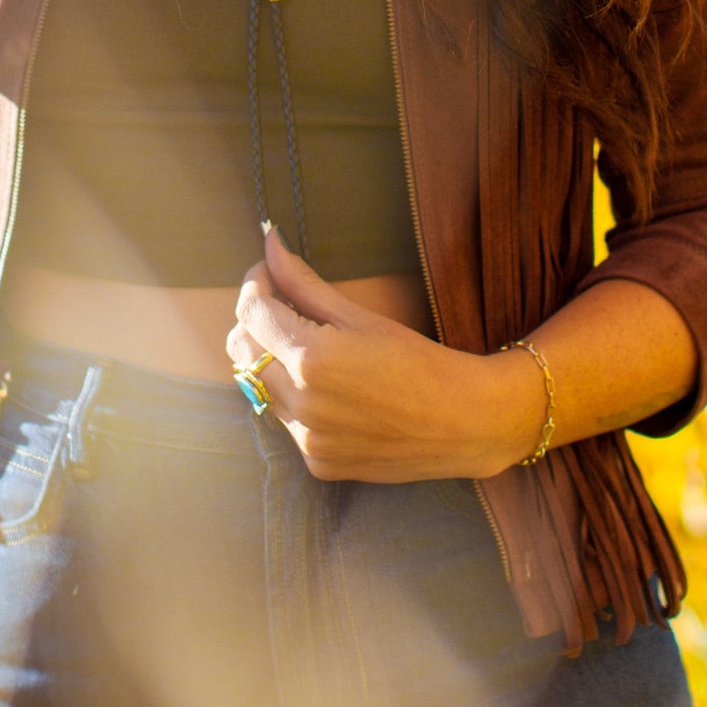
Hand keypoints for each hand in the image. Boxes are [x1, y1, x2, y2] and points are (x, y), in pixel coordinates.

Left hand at [226, 227, 547, 482]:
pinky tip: (334, 392)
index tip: (268, 277)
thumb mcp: (360, 316)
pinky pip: (287, 423)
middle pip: (241, 352)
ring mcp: (308, 440)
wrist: (465, 422)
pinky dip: (297, 400)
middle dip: (255, 324)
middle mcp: (302, 404)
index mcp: (311, 359)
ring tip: (313, 349)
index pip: (251, 314)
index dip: (254, 286)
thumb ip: (304, 283)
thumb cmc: (419, 361)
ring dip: (273, 363)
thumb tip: (269, 243)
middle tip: (285, 308)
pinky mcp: (318, 463)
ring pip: (260, 389)